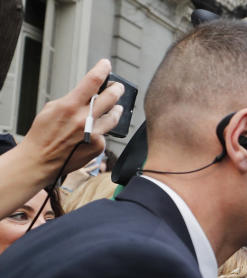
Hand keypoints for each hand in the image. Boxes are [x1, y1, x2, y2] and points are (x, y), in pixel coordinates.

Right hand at [19, 59, 123, 177]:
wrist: (42, 159)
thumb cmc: (44, 133)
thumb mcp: (52, 108)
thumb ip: (72, 100)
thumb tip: (87, 94)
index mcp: (70, 105)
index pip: (92, 81)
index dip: (102, 70)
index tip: (106, 64)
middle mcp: (84, 119)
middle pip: (110, 98)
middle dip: (117, 89)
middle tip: (119, 86)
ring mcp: (94, 133)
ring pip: (113, 117)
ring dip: (116, 110)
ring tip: (116, 107)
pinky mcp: (99, 146)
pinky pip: (105, 134)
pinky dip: (101, 131)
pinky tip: (93, 133)